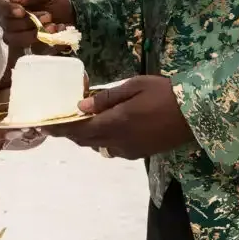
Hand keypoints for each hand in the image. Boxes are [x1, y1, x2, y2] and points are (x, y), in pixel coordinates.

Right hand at [0, 0, 74, 56]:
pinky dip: (47, 42)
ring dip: (33, 34)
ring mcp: (18, 37)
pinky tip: (57, 33)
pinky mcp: (30, 49)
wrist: (72, 16)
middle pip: (7, 25)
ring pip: (15, 39)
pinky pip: (33, 50)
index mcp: (11, 3)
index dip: (7, 10)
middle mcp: (9, 21)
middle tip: (48, 15)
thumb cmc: (55, 1)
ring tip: (53, 26)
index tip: (22, 11)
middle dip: (27, 21)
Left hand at [48, 77, 193, 160]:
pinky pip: (113, 150)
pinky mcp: (139, 153)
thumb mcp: (135, 86)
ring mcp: (129, 150)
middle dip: (70, 132)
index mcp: (115, 123)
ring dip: (87, 136)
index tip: (43, 124)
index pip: (78, 130)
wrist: (195, 114)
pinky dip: (103, 140)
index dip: (59, 128)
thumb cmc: (165, 93)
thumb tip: (81, 105)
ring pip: (98, 147)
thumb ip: (107, 97)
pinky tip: (108, 127)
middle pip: (85, 141)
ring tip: (84, 120)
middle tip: (61, 119)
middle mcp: (118, 141)